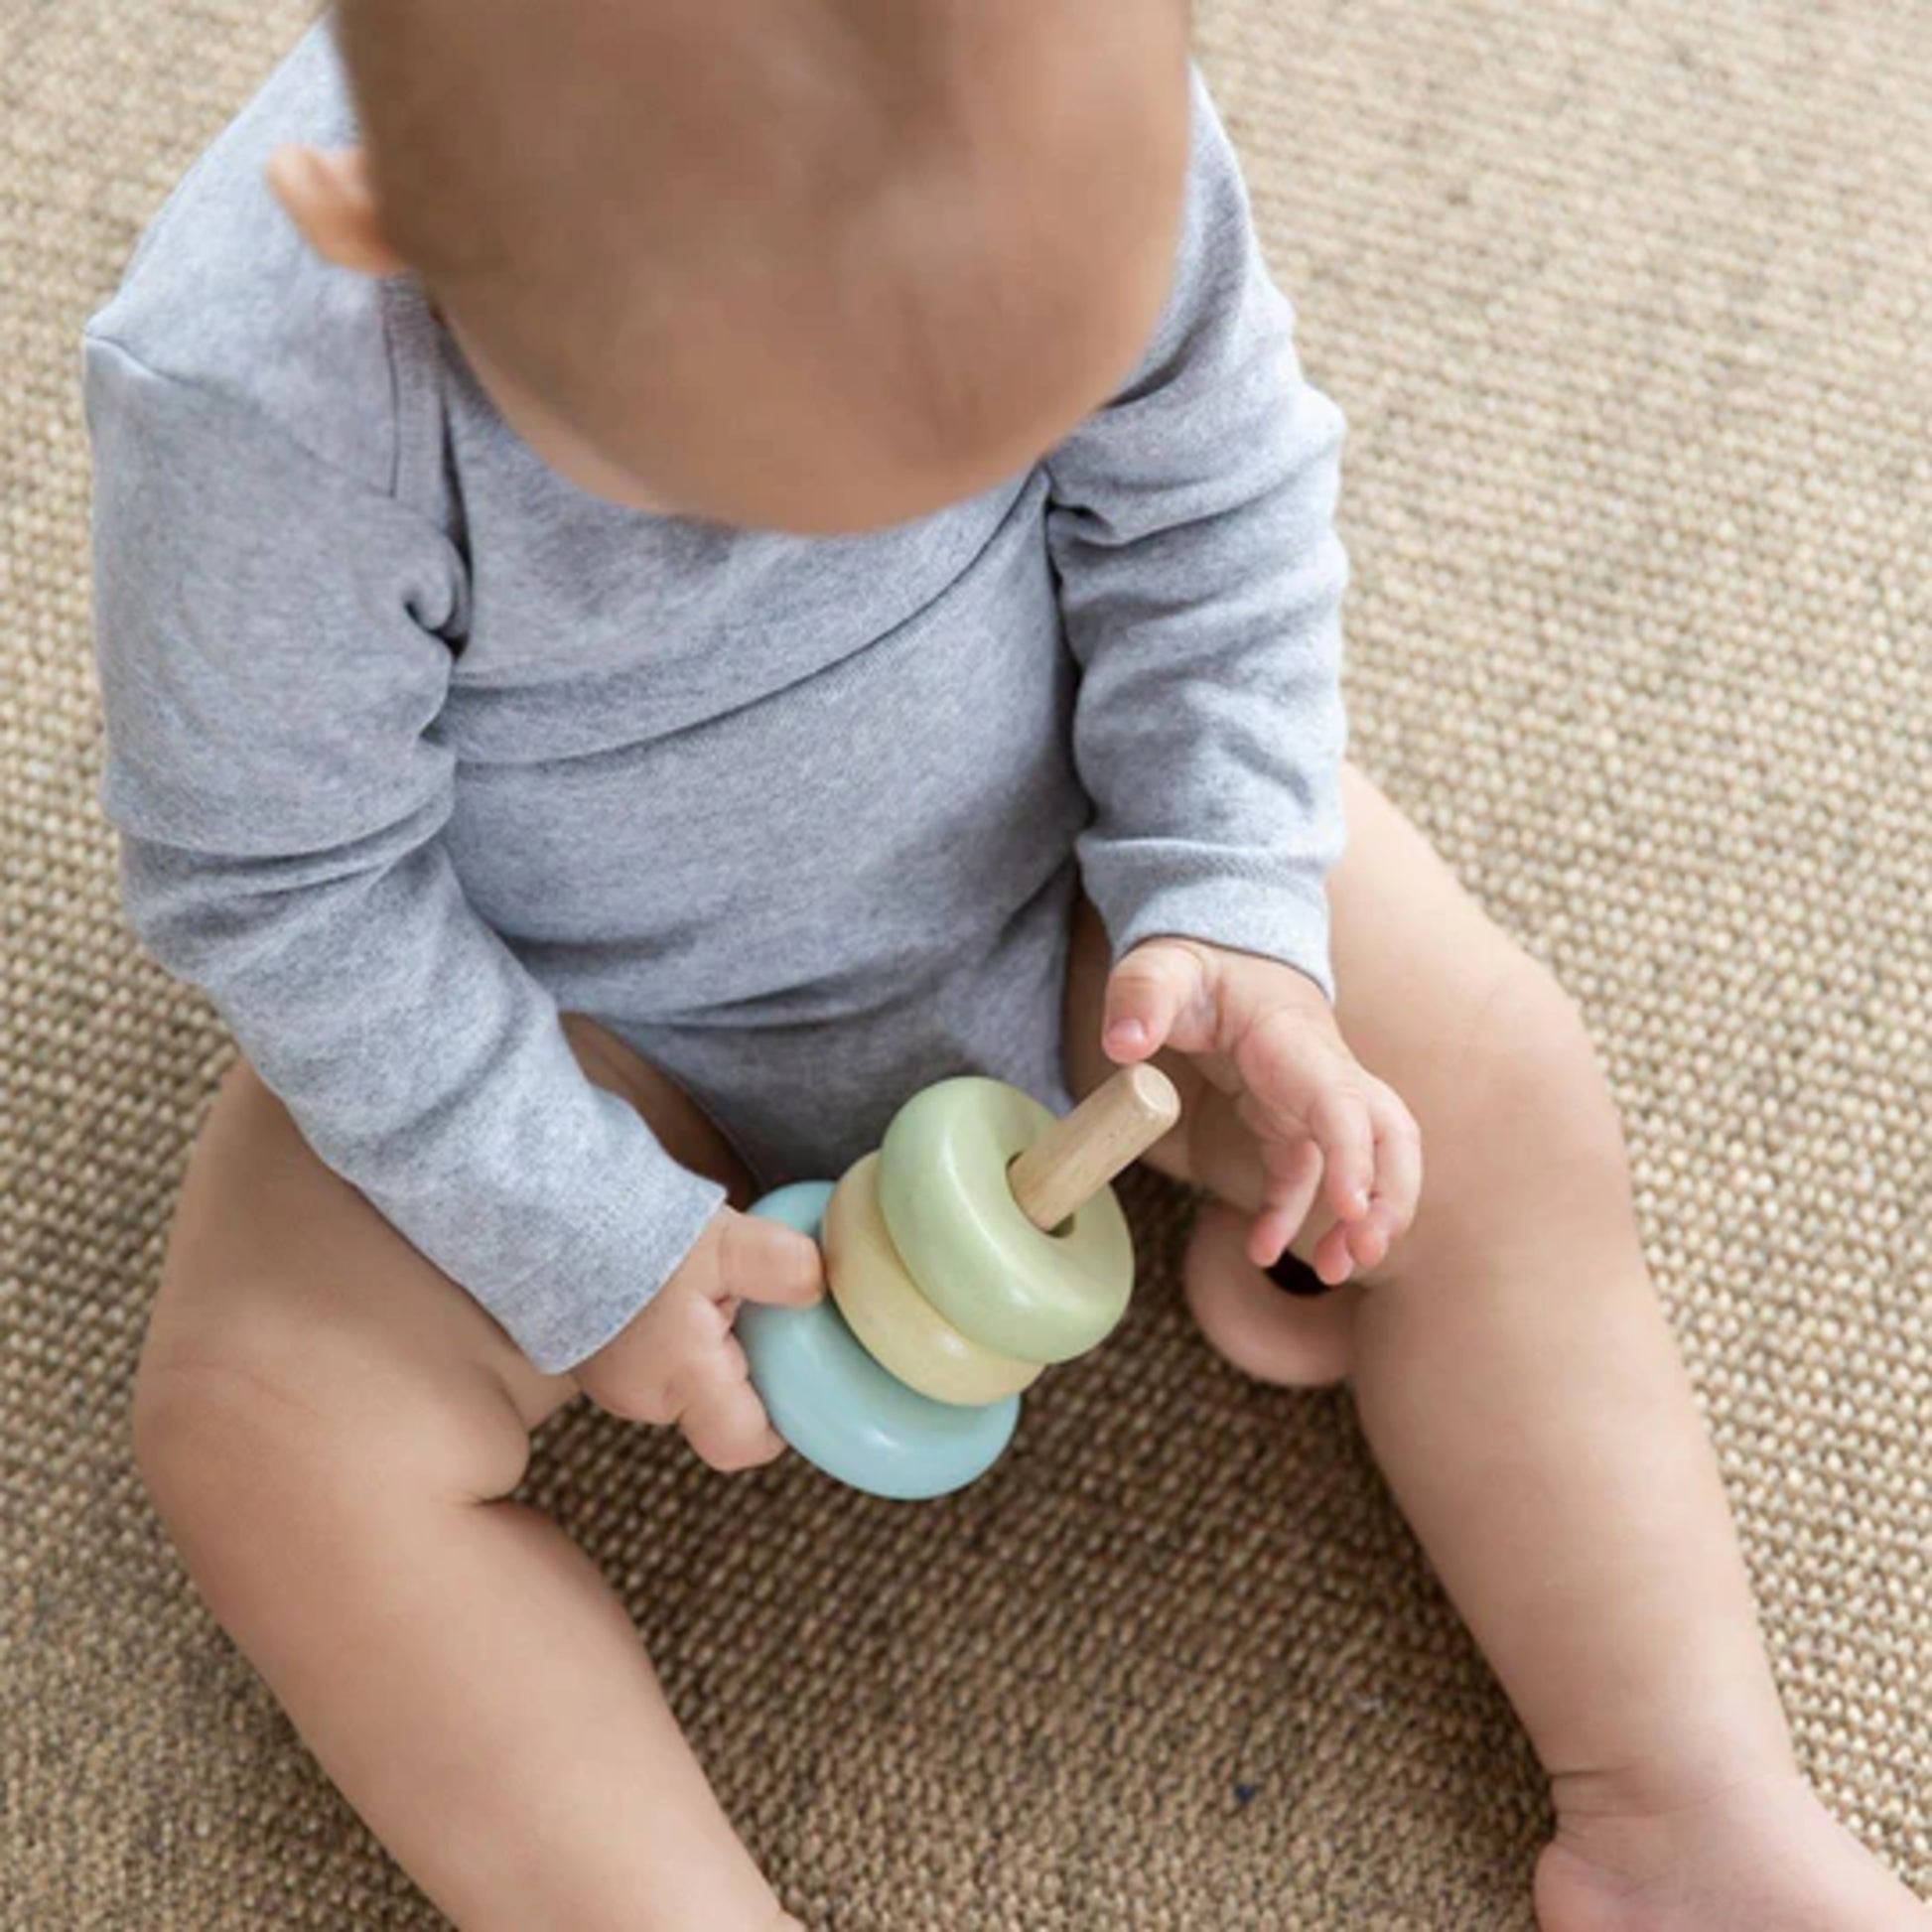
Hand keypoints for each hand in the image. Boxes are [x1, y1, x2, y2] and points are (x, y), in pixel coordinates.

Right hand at [574, 1207, 822, 1469]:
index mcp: (684, 1383)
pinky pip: (649, 1359)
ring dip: (706, 1347)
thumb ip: (784, 1267)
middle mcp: (642, 1398)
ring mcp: (609, 1381)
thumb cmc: (636, 1234)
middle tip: (760, 1314)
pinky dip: (670, 1332)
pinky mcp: (590, 1354)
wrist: (546, 1208)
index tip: (798, 1376)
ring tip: (716, 1289)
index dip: (779, 1422)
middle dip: (744, 1369)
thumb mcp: (728, 1244)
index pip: (744, 1445)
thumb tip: (819, 1286)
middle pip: (715, 1411)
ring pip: (682, 1382)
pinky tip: (674, 1284)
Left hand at [1102, 938, 1421, 1284]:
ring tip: (1335, 1268)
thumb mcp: (1161, 966)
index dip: (1354, 1155)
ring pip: (1367, 1161)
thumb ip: (1141, 996)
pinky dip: (1294, 1216)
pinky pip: (1307, 1176)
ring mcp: (1312, 1099)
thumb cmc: (1197, 960)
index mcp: (1295, 1040)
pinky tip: (1260, 1252)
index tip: (1351, 1206)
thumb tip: (1123, 1044)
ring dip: (1361, 1217)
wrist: (1223, 948)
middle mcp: (1321, 1072)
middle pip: (1391, 1134)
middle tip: (1366, 1248)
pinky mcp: (1292, 1121)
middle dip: (1392, 1193)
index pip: (1342, 1101)